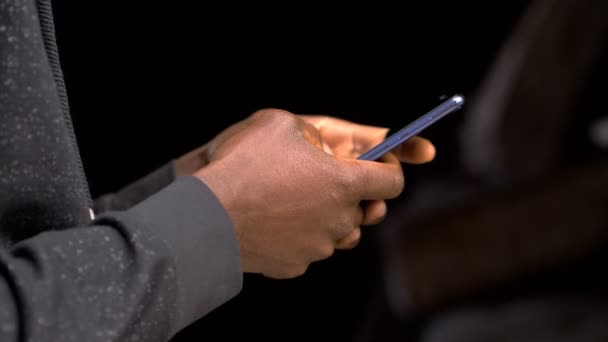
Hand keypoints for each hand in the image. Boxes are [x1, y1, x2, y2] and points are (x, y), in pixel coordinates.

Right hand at [192, 109, 408, 278]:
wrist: (207, 215)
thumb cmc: (244, 163)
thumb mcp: (280, 123)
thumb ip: (312, 132)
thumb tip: (317, 146)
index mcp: (344, 184)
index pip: (393, 182)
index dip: (390, 169)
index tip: (379, 164)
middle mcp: (339, 220)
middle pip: (363, 210)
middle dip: (349, 194)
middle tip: (319, 179)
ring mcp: (317, 247)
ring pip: (336, 232)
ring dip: (326, 217)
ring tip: (294, 200)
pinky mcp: (295, 266)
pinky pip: (307, 249)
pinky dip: (298, 236)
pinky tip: (273, 222)